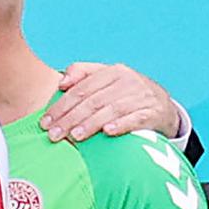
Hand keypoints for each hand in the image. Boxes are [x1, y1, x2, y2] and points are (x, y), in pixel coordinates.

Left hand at [40, 63, 179, 141]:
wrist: (163, 105)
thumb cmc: (125, 94)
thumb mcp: (107, 79)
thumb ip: (83, 74)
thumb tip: (61, 82)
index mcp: (112, 72)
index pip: (81, 89)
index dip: (61, 105)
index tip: (45, 121)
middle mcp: (127, 81)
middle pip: (93, 100)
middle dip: (70, 118)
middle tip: (54, 134)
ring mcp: (141, 97)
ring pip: (111, 109)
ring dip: (91, 124)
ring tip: (74, 136)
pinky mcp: (153, 112)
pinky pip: (135, 118)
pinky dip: (121, 125)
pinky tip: (107, 132)